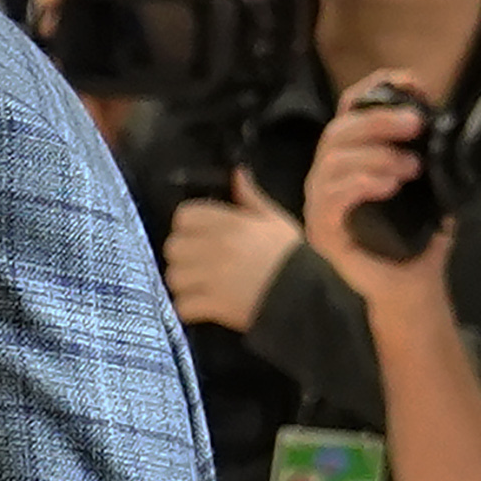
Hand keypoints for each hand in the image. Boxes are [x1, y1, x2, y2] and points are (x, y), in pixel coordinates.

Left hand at [162, 172, 305, 331]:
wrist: (306, 297)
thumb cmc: (291, 257)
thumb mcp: (275, 220)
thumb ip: (250, 197)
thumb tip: (237, 172)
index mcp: (230, 223)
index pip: (184, 216)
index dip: (188, 227)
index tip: (199, 236)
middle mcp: (216, 247)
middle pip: (173, 247)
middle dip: (183, 256)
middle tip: (199, 263)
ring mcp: (212, 277)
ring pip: (173, 277)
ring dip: (184, 283)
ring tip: (201, 286)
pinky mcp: (213, 305)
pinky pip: (182, 306)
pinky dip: (190, 309)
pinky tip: (204, 306)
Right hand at [299, 83, 450, 301]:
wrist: (415, 281)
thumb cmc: (419, 233)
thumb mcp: (431, 181)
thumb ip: (427, 149)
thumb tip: (441, 112)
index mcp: (351, 157)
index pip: (348, 111)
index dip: (374, 89)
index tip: (411, 82)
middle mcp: (329, 175)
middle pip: (338, 131)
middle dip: (378, 119)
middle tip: (416, 123)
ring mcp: (321, 203)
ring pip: (332, 161)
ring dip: (375, 156)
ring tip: (410, 168)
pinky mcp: (322, 230)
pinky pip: (331, 198)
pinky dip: (360, 184)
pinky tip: (388, 185)